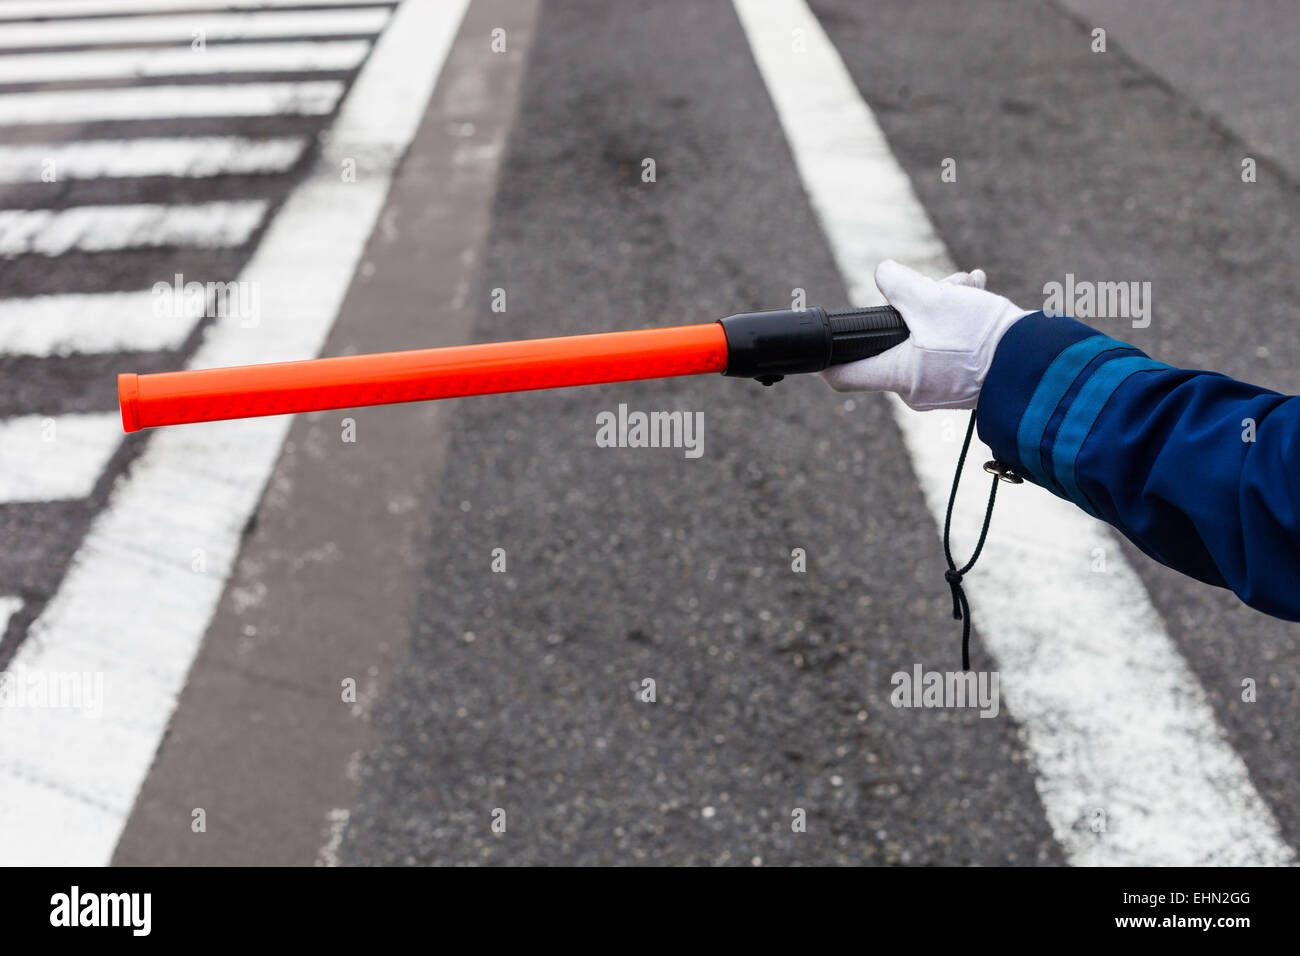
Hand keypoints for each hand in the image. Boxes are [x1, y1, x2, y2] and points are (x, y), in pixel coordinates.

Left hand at [821, 260, 1030, 410]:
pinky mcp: (963, 384)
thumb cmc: (980, 337)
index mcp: (897, 374)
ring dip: (940, 308)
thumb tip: (883, 272)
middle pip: (891, 345)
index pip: (845, 377)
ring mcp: (939, 390)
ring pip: (923, 340)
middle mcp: (914, 390)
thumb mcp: (933, 299)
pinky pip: (946, 349)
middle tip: (936, 288)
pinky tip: (975, 295)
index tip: (817, 351)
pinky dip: (957, 322)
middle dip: (909, 309)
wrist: (1035, 363)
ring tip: (965, 286)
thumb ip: (899, 284)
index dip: (826, 362)